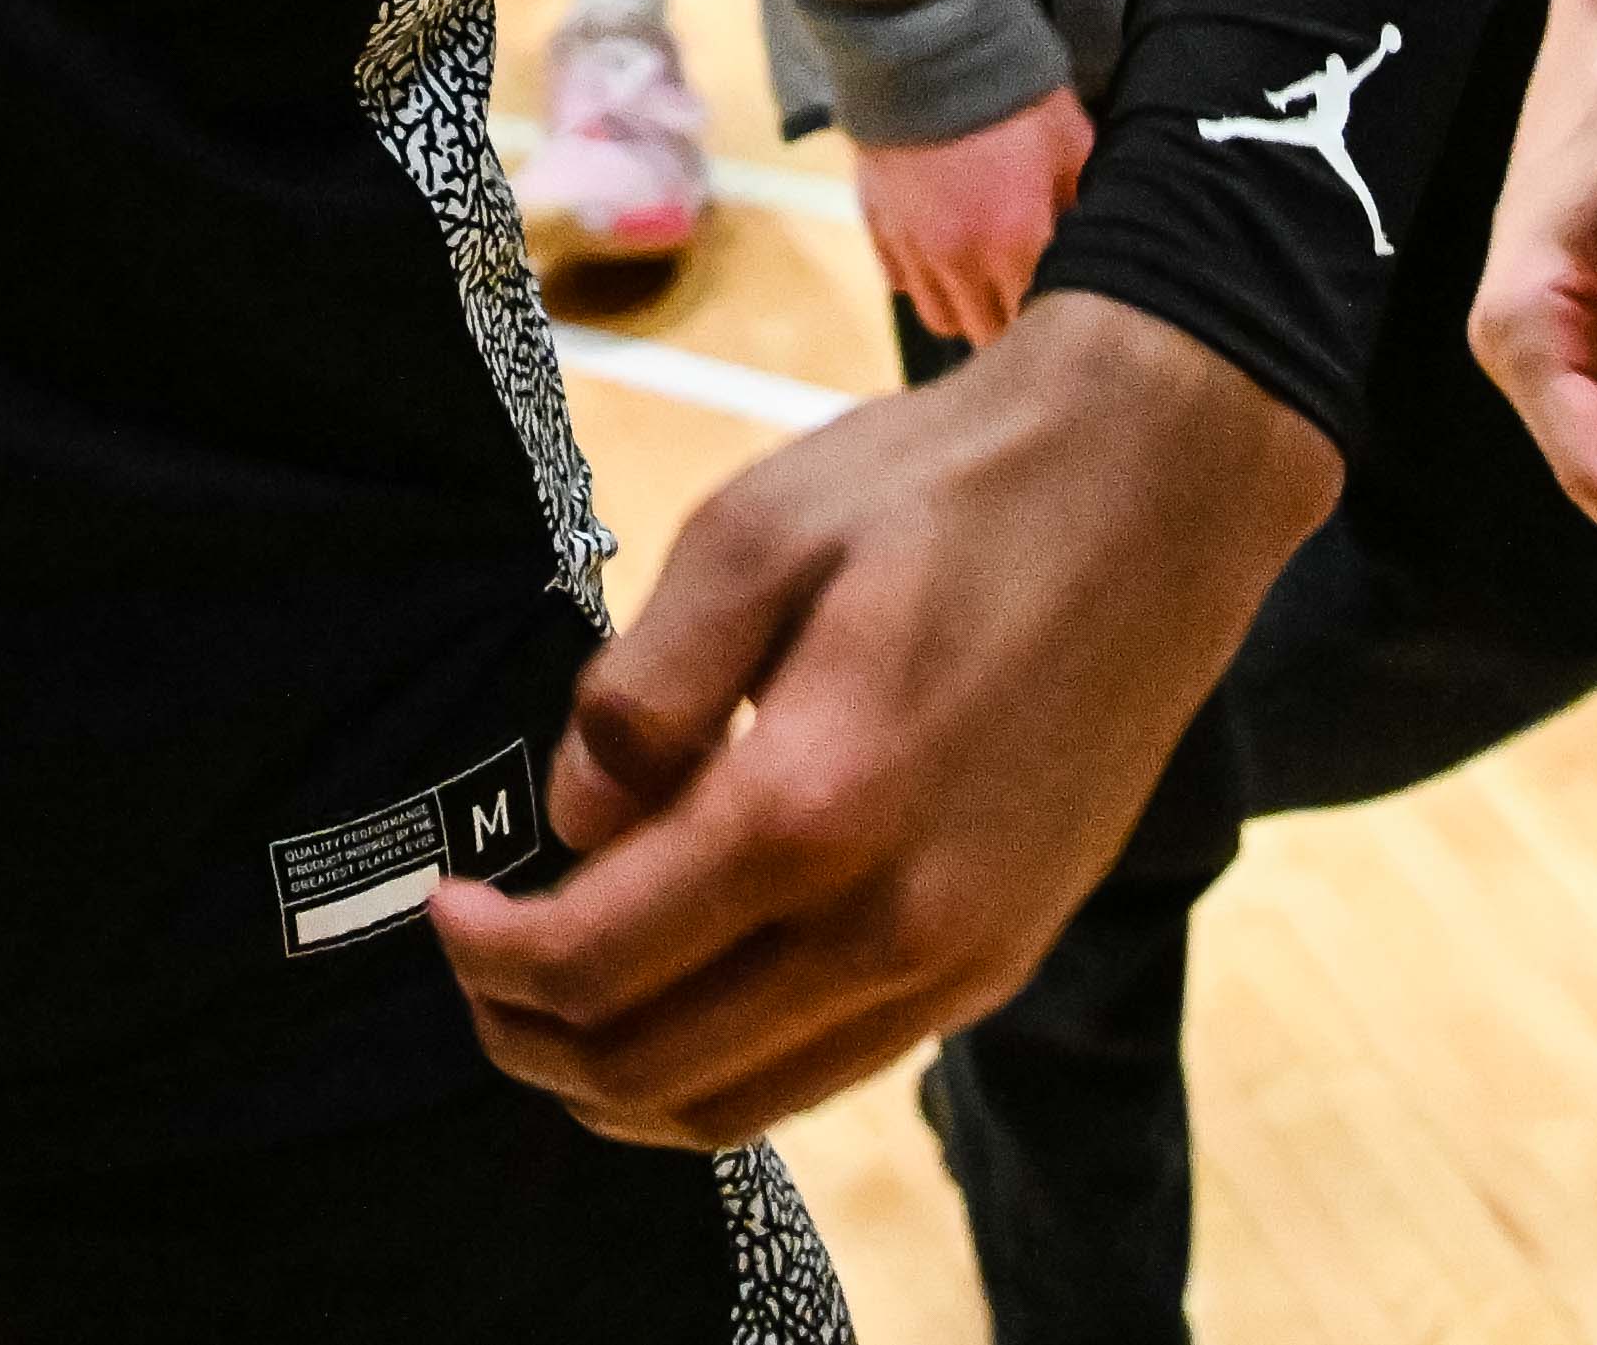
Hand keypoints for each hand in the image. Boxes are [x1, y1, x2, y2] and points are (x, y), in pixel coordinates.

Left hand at [433, 288, 1329, 1142]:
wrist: (1156, 494)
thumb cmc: (943, 491)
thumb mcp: (753, 533)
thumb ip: (642, 694)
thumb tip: (572, 823)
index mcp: (815, 808)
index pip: (600, 960)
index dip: (490, 957)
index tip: (440, 908)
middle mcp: (896, 924)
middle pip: (656, 1069)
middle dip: (532, 1039)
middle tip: (474, 965)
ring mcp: (962, 962)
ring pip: (744, 1104)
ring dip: (620, 1080)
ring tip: (552, 994)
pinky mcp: (1001, 961)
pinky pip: (831, 1070)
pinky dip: (727, 1066)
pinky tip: (680, 985)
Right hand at [848, 88, 1085, 348]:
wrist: (930, 47)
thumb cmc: (1013, 95)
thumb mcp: (1072, 145)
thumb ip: (1082, 206)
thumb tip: (1090, 245)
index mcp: (1017, 242)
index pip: (1036, 323)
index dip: (1052, 320)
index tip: (1063, 308)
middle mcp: (960, 258)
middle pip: (986, 335)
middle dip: (1009, 324)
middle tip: (1025, 296)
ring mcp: (912, 244)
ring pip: (940, 318)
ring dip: (964, 308)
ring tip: (981, 280)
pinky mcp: (876, 224)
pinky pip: (900, 281)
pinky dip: (923, 276)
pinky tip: (942, 248)